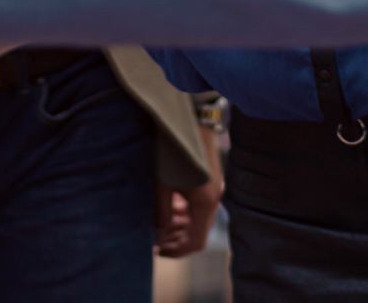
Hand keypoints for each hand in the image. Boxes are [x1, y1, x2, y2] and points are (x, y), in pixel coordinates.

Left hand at [156, 127, 224, 256]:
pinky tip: (169, 205)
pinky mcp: (211, 178)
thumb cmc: (172, 148)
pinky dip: (185, 210)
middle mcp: (215, 197)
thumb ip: (162, 213)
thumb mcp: (162, 183)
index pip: (195, 242)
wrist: (191, 116)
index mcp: (205, 203)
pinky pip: (200, 203)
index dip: (175, 250)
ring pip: (198, 217)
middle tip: (153, 238)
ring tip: (158, 222)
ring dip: (180, 224)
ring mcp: (215, 187)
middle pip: (198, 231)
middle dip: (175, 238)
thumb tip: (158, 235)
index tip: (156, 250)